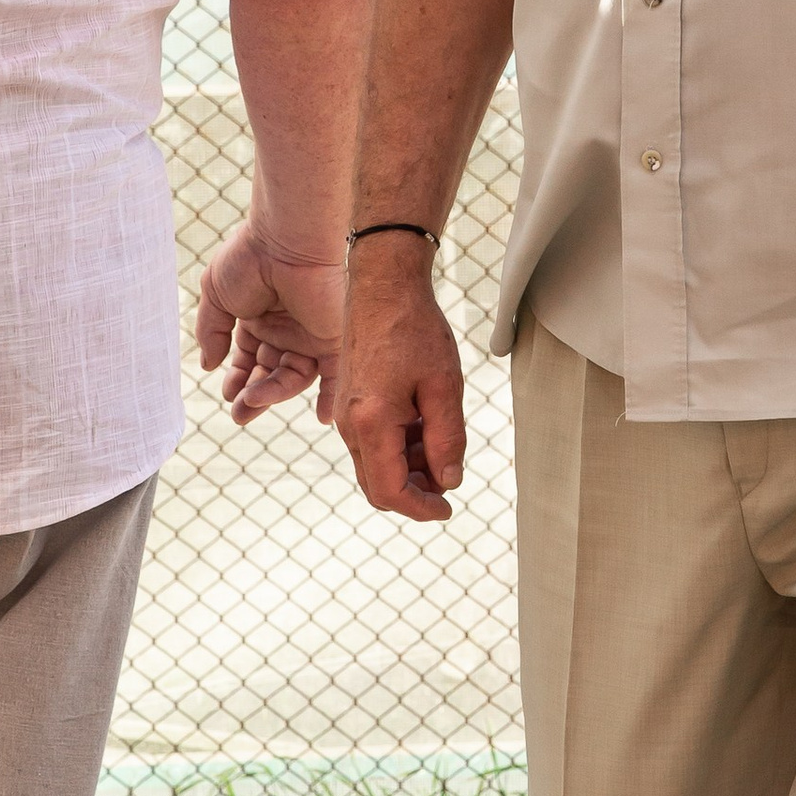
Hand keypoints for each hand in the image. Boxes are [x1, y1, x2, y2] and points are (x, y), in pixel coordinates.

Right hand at [194, 216, 346, 426]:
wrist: (286, 241)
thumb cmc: (248, 260)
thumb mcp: (216, 295)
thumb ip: (210, 331)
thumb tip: (208, 365)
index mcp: (260, 317)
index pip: (250, 357)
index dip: (239, 378)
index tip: (229, 393)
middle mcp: (287, 328)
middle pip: (271, 371)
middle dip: (254, 394)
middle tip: (240, 413)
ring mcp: (312, 333)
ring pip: (295, 376)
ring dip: (274, 394)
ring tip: (252, 401)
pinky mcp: (334, 336)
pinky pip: (337, 373)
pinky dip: (332, 397)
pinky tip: (323, 419)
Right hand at [336, 244, 467, 521]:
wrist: (383, 286)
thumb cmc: (414, 329)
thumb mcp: (443, 387)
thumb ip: (447, 440)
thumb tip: (449, 481)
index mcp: (371, 423)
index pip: (390, 491)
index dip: (421, 508)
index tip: (448, 509)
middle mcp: (349, 424)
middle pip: (377, 486)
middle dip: (415, 492)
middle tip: (449, 479)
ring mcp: (346, 414)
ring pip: (375, 465)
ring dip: (409, 469)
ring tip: (444, 447)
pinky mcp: (350, 402)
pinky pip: (371, 443)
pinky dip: (399, 449)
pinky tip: (427, 429)